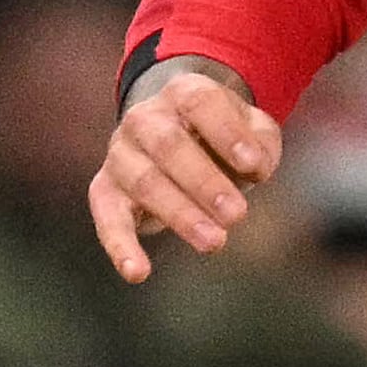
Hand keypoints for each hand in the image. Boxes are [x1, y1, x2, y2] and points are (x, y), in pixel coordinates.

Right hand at [89, 63, 282, 282]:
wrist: (177, 134)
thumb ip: (261, 142)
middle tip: (237, 215)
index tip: (255, 167)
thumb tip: (257, 168)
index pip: (201, 103)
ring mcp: (121, 153)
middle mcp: (145, 118)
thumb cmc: (223, 136)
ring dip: (179, 214)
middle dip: (204, 182)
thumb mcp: (252, 129)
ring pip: (144, 181)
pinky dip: (119, 246)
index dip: (227, 133)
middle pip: (169, 145)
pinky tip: (137, 273)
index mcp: (184, 94)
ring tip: (215, 242)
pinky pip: (107, 217)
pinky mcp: (106, 189)